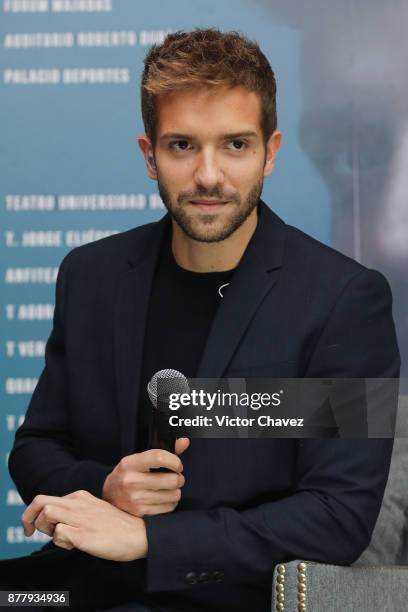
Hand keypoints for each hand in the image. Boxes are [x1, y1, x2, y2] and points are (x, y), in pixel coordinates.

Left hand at [21, 490, 147, 560]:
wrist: (139, 534)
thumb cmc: (118, 526)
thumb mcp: (95, 510)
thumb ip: (76, 510)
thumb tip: (55, 520)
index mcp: (81, 496)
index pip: (46, 499)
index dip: (34, 514)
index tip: (34, 527)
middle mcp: (78, 503)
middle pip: (40, 502)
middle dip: (30, 518)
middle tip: (32, 532)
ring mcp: (80, 518)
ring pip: (46, 514)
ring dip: (45, 529)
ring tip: (59, 537)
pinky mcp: (83, 534)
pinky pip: (58, 534)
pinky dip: (60, 542)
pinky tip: (74, 545)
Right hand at [102, 438, 189, 516]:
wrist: (109, 496)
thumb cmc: (129, 474)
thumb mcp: (139, 460)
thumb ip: (163, 451)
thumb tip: (184, 441)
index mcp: (130, 464)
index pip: (159, 457)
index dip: (175, 461)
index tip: (177, 464)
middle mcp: (131, 481)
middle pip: (171, 479)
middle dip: (179, 478)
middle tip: (176, 477)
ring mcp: (136, 499)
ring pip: (173, 495)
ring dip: (176, 491)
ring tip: (169, 488)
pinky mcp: (141, 512)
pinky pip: (169, 507)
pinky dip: (171, 502)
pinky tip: (164, 498)